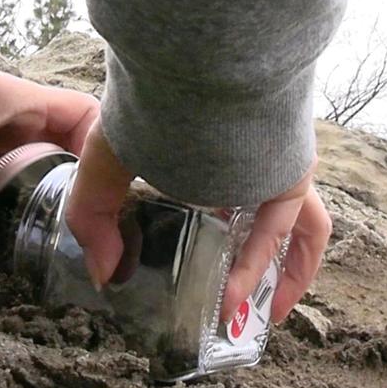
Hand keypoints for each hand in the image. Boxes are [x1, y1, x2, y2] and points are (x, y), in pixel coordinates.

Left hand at [0, 54, 98, 263]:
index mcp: (33, 104)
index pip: (92, 123)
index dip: (109, 155)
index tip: (116, 196)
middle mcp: (28, 125)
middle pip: (75, 160)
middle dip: (88, 197)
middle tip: (99, 242)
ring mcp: (6, 146)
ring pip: (46, 179)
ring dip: (56, 209)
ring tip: (75, 252)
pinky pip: (15, 192)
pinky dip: (22, 213)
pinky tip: (28, 243)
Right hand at [65, 122, 330, 323]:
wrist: (190, 69)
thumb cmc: (145, 105)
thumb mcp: (102, 164)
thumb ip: (93, 218)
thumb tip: (102, 276)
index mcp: (206, 152)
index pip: (218, 194)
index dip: (209, 234)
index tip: (189, 268)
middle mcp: (247, 160)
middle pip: (263, 217)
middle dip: (250, 265)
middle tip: (229, 307)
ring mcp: (276, 166)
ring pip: (291, 228)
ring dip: (274, 277)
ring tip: (249, 318)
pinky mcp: (293, 174)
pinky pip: (293, 230)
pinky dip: (274, 268)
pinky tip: (247, 301)